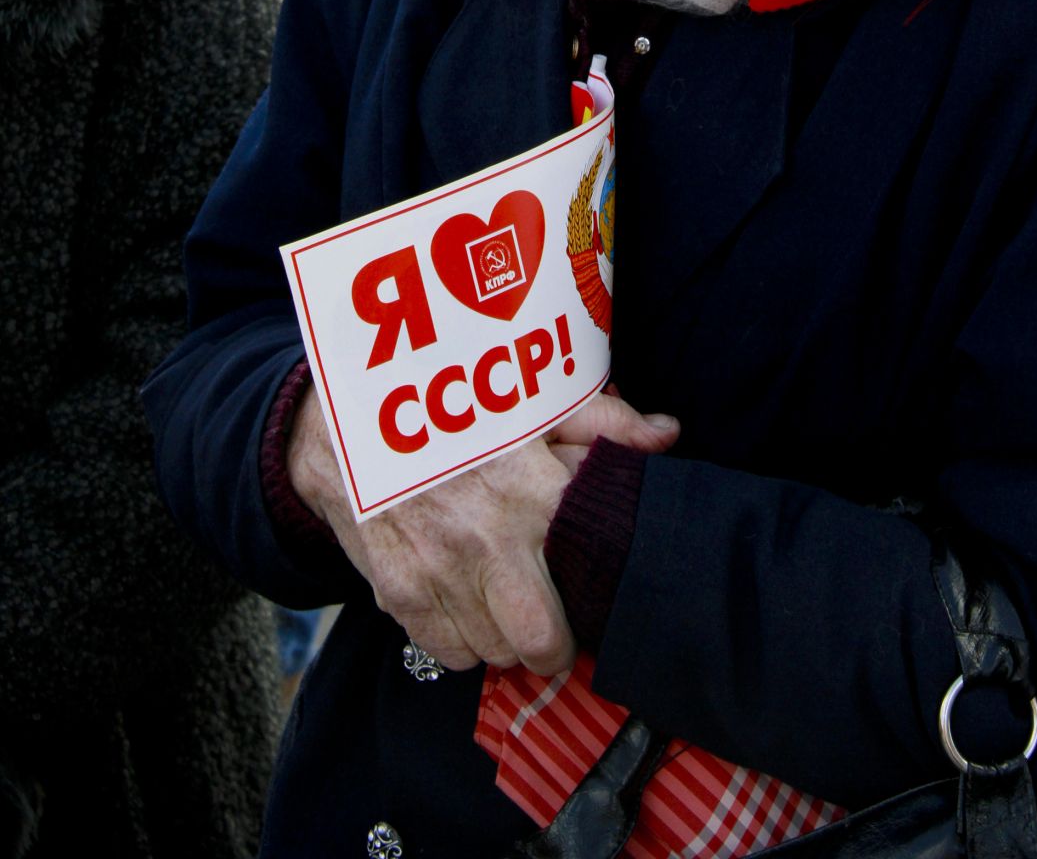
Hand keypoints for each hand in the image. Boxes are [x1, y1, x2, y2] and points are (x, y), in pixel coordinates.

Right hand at [286, 384, 677, 673]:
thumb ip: (605, 424)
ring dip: (506, 639)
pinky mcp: (398, 592)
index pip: (588, 577)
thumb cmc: (455, 410)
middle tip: (555, 620)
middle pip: (539, 643)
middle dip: (553, 644)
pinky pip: (446, 652)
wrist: (352, 421)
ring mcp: (437, 572)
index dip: (601, 595)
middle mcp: (485, 541)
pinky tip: (465, 600)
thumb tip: (667, 434)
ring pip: (493, 654)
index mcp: (530, 491)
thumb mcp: (534, 401)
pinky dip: (462, 639)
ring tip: (507, 601)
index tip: (599, 592)